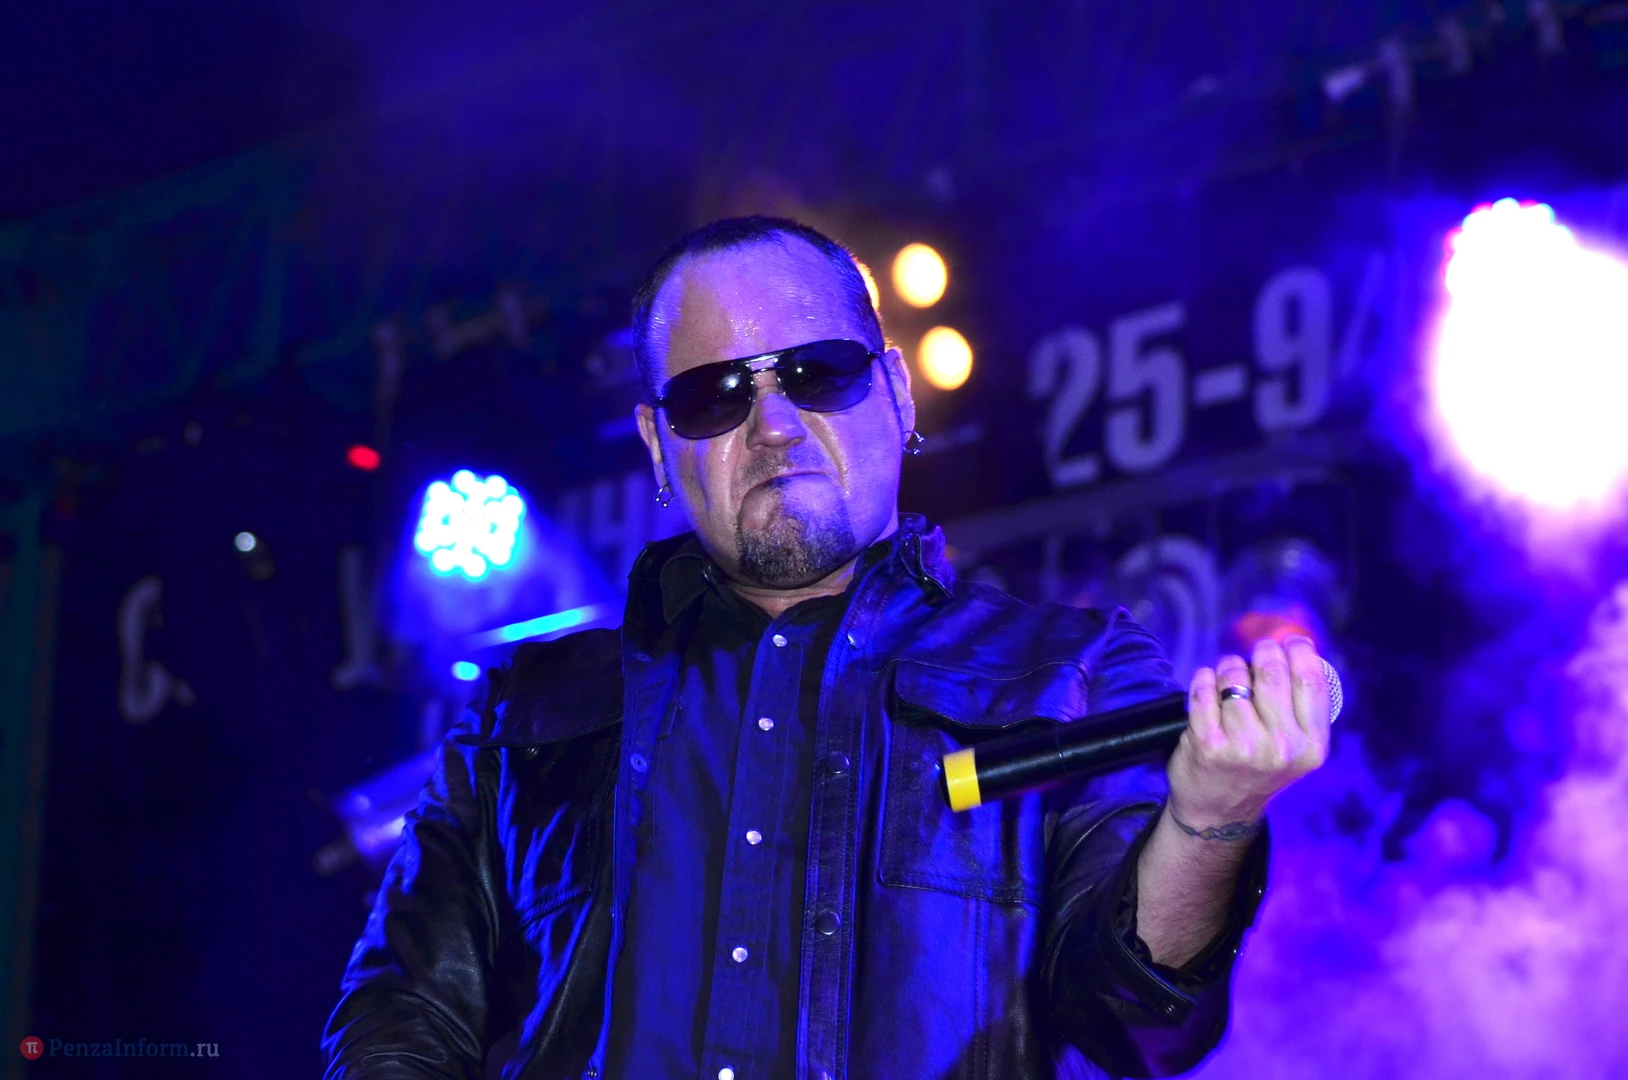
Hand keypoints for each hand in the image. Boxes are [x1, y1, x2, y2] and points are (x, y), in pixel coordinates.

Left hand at [1165, 637, 1331, 835]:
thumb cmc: (1257, 766)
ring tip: (1227, 681)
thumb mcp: (1294, 746)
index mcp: (1311, 746)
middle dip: (1262, 652)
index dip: (1300, 650)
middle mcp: (1281, 748)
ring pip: (1233, 676)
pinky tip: (1205, 687)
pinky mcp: (1208, 744)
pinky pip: (1203, 688)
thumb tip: (1296, 644)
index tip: (1290, 642)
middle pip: (1272, 671)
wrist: (1218, 811)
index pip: (1311, 680)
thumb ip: (1299, 704)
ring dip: (1227, 668)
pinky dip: (1202, 680)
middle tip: (1256, 654)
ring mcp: (1243, 746)